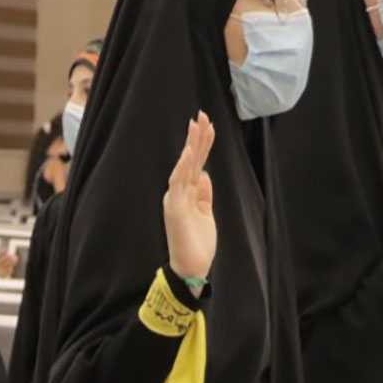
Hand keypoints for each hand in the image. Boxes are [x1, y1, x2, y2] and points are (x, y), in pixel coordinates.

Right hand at [161, 112, 216, 282]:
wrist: (191, 268)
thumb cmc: (198, 244)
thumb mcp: (206, 213)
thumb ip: (204, 194)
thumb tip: (205, 174)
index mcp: (186, 193)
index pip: (195, 164)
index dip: (201, 144)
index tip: (207, 125)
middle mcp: (178, 193)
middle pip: (190, 160)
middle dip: (196, 137)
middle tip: (202, 115)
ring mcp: (176, 199)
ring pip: (185, 166)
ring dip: (191, 146)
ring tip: (197, 125)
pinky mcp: (175, 208)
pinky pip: (179, 183)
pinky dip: (183, 167)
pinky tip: (189, 153)